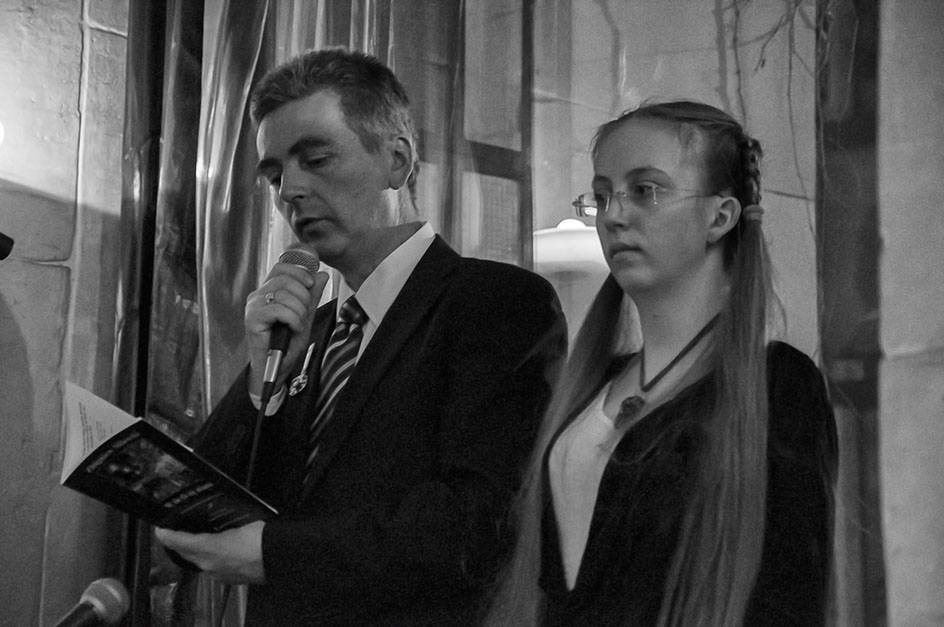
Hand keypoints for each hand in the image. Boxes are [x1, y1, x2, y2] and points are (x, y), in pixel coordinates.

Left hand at [154, 521, 265, 583]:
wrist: (279, 560)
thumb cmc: (260, 538)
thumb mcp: (241, 523)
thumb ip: (225, 525)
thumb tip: (221, 522)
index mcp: (209, 549)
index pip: (180, 542)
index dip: (168, 535)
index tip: (159, 529)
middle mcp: (209, 565)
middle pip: (187, 553)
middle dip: (180, 543)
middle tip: (177, 531)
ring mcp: (218, 574)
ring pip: (199, 561)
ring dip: (195, 551)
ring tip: (198, 538)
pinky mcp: (229, 580)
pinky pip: (213, 567)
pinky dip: (210, 558)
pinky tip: (219, 550)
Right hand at [246, 258, 328, 395]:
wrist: (275, 367)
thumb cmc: (287, 343)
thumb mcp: (306, 315)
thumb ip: (312, 295)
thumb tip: (322, 274)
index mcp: (268, 291)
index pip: (280, 268)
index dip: (298, 271)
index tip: (311, 283)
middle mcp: (258, 296)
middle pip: (285, 279)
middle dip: (303, 296)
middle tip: (305, 313)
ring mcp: (253, 307)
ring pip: (284, 295)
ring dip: (299, 312)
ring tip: (298, 325)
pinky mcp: (252, 319)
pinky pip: (279, 310)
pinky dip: (293, 320)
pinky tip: (293, 329)